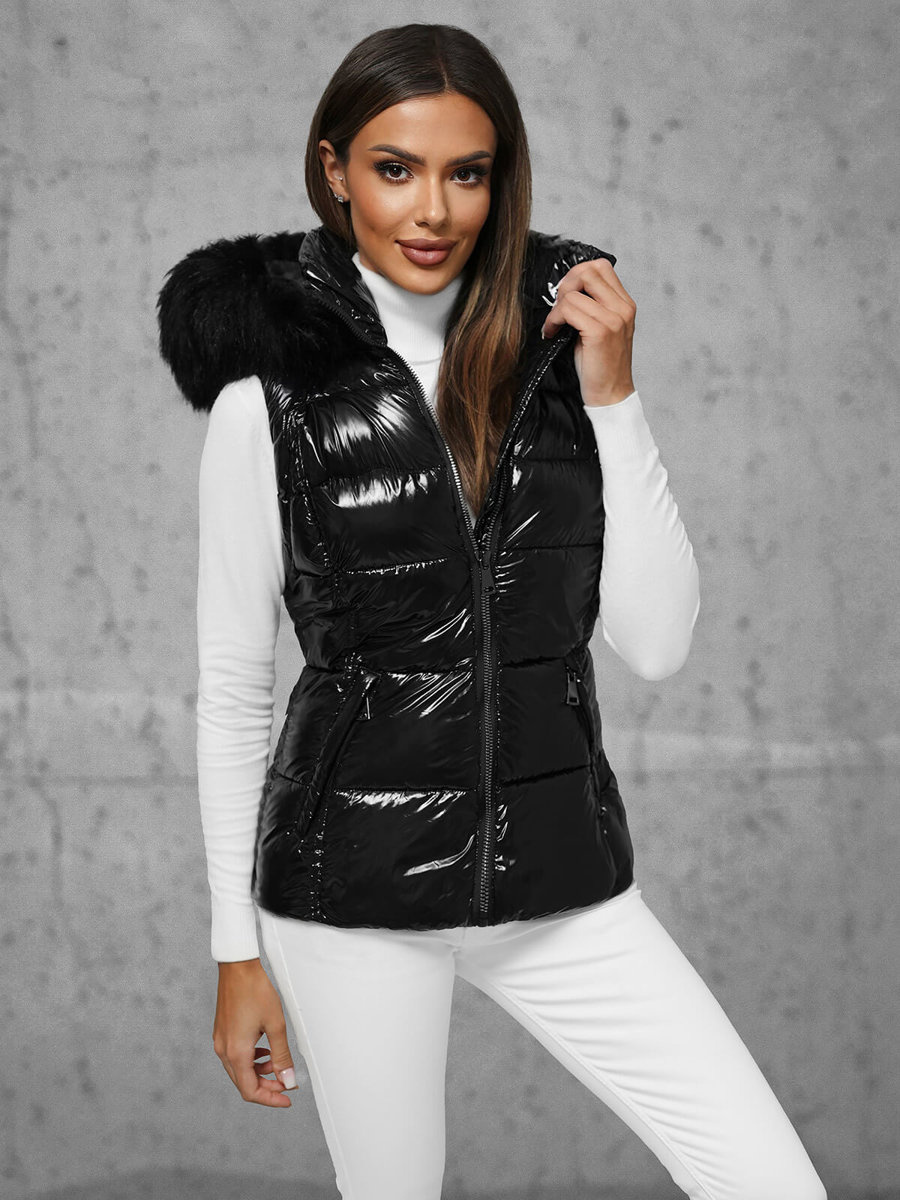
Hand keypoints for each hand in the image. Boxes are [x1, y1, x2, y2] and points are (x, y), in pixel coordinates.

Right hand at [213, 957, 297, 1107]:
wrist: (237, 968)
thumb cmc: (256, 991)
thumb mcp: (275, 1025)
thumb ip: (282, 1056)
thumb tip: (288, 1080)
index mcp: (236, 1053)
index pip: (250, 1090)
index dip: (270, 1099)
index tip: (287, 1098)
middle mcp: (224, 1051)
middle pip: (244, 1083)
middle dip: (266, 1087)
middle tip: (286, 1083)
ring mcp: (220, 1042)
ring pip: (239, 1070)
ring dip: (259, 1073)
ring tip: (277, 1064)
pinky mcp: (221, 1033)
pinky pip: (235, 1057)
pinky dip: (251, 1060)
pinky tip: (264, 1051)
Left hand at [540, 258, 635, 406]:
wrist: (611, 395)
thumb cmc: (600, 366)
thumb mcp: (602, 330)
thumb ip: (593, 307)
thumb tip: (566, 290)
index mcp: (625, 304)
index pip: (601, 267)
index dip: (576, 276)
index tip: (566, 297)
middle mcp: (623, 308)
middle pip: (588, 271)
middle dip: (565, 285)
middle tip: (557, 308)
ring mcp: (613, 318)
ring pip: (573, 292)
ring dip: (556, 308)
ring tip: (554, 325)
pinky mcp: (601, 331)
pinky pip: (568, 310)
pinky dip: (554, 320)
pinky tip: (552, 333)